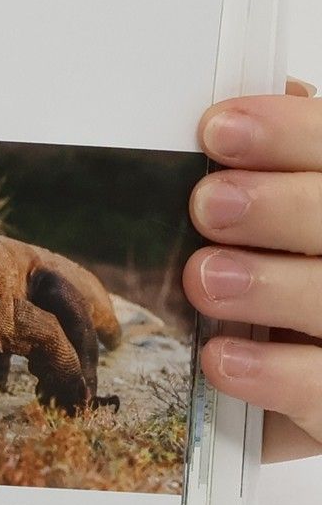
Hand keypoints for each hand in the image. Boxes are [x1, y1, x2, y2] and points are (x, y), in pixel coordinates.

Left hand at [185, 78, 321, 463]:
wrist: (300, 392)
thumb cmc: (289, 293)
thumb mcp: (279, 228)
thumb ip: (280, 169)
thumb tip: (242, 112)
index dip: (294, 133)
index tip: (218, 128)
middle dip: (283, 207)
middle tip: (209, 204)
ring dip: (275, 286)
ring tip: (206, 279)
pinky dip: (277, 375)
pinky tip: (222, 359)